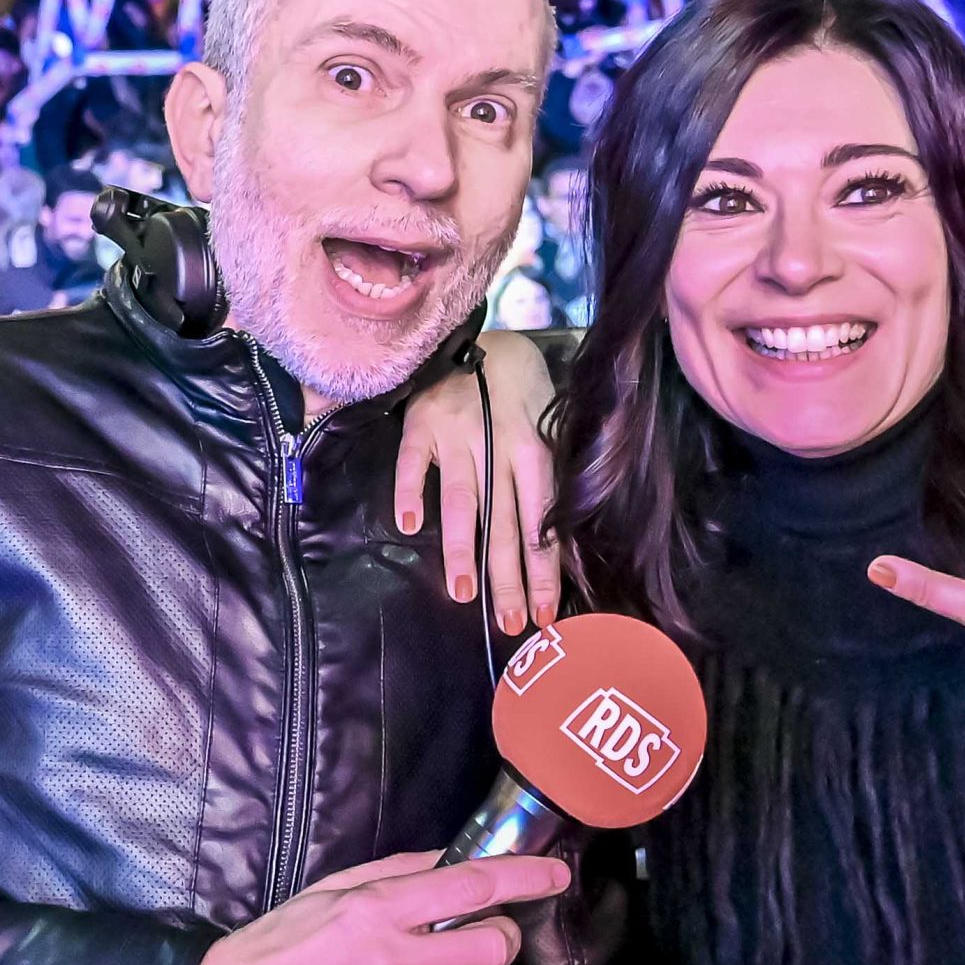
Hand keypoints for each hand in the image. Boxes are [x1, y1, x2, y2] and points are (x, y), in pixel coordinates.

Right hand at [171, 849, 567, 964]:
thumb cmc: (271, 949)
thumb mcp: (325, 894)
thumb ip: (393, 876)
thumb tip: (450, 863)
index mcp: (373, 912)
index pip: (470, 887)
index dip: (524, 878)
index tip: (556, 874)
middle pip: (490, 951)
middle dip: (495, 942)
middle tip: (474, 941)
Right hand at [392, 330, 559, 633]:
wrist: (485, 340)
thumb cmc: (521, 396)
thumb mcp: (547, 434)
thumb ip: (546, 484)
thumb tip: (558, 548)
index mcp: (535, 454)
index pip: (541, 522)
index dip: (544, 570)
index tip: (547, 614)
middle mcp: (499, 447)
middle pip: (503, 522)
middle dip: (507, 577)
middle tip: (510, 624)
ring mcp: (458, 434)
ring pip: (462, 499)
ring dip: (461, 548)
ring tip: (464, 593)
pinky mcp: (422, 423)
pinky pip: (413, 461)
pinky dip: (408, 490)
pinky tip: (405, 524)